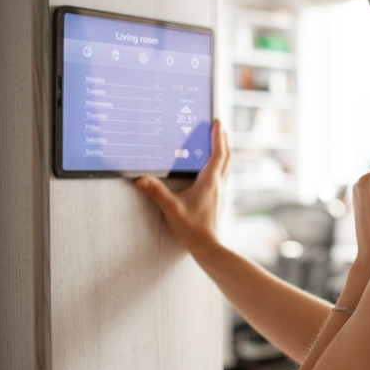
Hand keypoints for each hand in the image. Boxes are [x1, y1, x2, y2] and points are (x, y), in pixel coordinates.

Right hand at [136, 119, 230, 257]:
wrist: (208, 247)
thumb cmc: (192, 229)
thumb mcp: (172, 209)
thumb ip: (157, 193)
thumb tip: (141, 179)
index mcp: (210, 181)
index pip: (218, 153)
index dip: (218, 136)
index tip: (218, 122)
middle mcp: (219, 184)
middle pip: (227, 157)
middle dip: (223, 140)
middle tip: (219, 127)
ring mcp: (221, 193)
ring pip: (227, 167)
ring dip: (224, 152)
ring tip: (219, 143)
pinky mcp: (220, 200)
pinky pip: (224, 177)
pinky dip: (221, 166)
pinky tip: (213, 170)